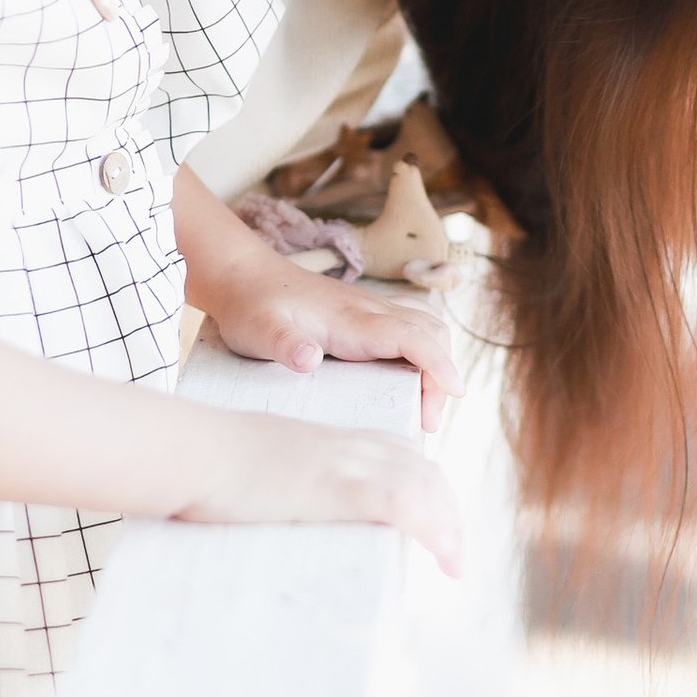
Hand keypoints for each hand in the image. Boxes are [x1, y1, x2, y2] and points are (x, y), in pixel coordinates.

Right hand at [174, 414, 462, 577]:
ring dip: (448, 527)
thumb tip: (267, 506)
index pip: (400, 453)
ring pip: (424, 487)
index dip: (425, 484)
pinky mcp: (338, 486)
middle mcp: (347, 446)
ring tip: (454, 564)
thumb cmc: (202, 462)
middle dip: (447, 511)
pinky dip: (434, 528)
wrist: (189, 449)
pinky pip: (404, 503)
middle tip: (453, 553)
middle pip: (423, 470)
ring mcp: (345, 463)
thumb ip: (274, 480)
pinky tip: (444, 554)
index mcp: (328, 439)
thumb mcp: (253, 464)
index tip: (433, 518)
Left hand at [203, 244, 462, 429]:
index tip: (454, 393)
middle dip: (442, 374)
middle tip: (426, 420)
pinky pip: (412, 325)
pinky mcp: (365, 315)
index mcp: (352, 319)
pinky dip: (426, 349)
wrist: (243, 276)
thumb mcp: (258, 330)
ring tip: (424, 404)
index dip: (439, 364)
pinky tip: (410, 376)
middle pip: (431, 332)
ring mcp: (370, 310)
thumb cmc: (251, 307)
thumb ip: (284, 344)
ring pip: (426, 325)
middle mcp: (369, 310)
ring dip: (437, 361)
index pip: (413, 336)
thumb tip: (310, 359)